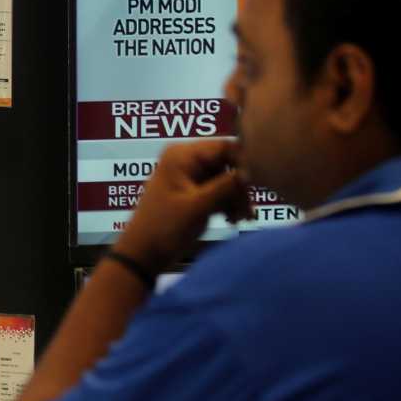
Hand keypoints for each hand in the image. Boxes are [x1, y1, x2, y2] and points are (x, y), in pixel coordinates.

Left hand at [112, 139, 251, 273]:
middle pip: (226, 162)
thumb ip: (225, 186)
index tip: (256, 186)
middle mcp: (185, 158)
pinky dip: (227, 202)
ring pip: (225, 177)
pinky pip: (217, 189)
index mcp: (182, 155)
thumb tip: (251, 171)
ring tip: (240, 219)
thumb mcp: (198, 206)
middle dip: (239, 186)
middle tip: (247, 211)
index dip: (243, 163)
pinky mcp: (192, 190)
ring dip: (235, 197)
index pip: (224, 146)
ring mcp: (188, 174)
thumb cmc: (165, 228)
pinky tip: (232, 219)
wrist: (144, 253)